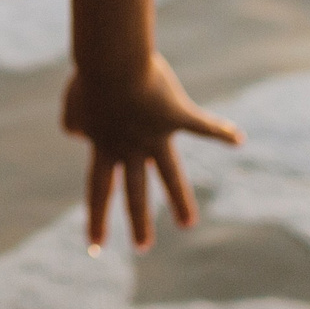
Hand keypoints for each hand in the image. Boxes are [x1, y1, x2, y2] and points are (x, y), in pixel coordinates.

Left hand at [61, 53, 241, 252]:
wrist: (112, 60)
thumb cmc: (89, 77)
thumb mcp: (72, 104)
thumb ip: (73, 123)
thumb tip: (82, 135)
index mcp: (104, 146)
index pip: (98, 191)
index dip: (96, 219)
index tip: (96, 246)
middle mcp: (130, 149)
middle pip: (134, 193)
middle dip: (139, 222)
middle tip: (142, 248)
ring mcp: (155, 136)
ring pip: (170, 176)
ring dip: (180, 202)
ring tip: (188, 224)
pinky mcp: (176, 116)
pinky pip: (202, 126)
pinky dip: (220, 132)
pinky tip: (237, 139)